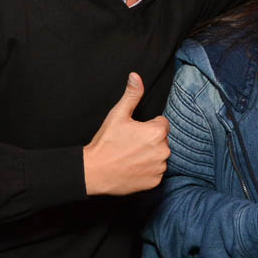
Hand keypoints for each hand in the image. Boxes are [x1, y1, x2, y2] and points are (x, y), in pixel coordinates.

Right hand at [83, 73, 169, 194]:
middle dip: (150, 140)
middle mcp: (163, 150)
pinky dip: (148, 170)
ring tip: (131, 156)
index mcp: (157, 132)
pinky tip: (133, 168)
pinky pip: (156, 172)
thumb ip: (131, 95)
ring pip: (160, 156)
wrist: (94, 172)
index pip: (161, 123)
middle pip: (162, 140)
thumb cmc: (106, 142)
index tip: (134, 132)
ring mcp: (160, 167)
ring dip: (150, 155)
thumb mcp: (118, 115)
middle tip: (130, 145)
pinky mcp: (155, 182)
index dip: (147, 126)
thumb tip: (136, 76)